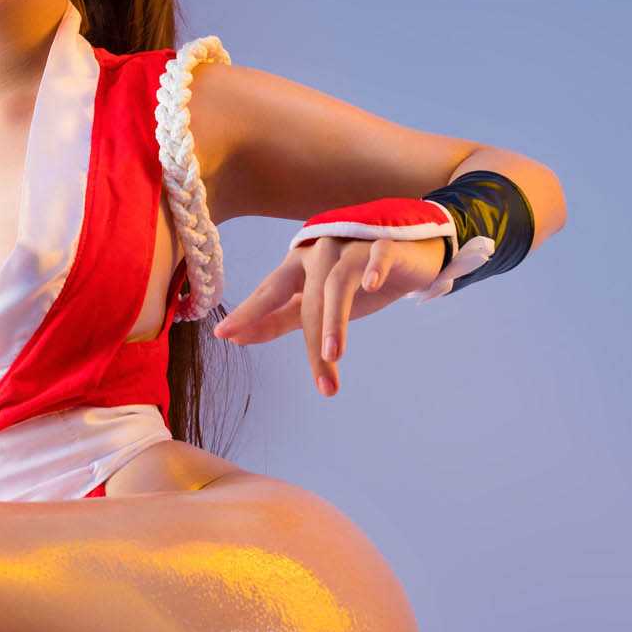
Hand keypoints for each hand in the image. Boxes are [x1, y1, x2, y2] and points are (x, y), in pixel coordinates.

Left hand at [212, 235, 447, 396]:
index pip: (269, 292)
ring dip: (334, 320)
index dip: (248, 312)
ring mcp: (351, 246)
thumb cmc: (355, 279)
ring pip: (336, 283)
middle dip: (310, 344)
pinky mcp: (384, 244)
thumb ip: (279, 317)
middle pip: (308, 301)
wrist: (407, 254)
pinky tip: (371, 286)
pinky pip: (376, 255)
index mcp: (297, 265)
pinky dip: (373, 269)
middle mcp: (318, 252)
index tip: (224, 335)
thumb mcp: (316, 302)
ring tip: (333, 354)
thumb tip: (237, 337)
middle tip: (323, 386)